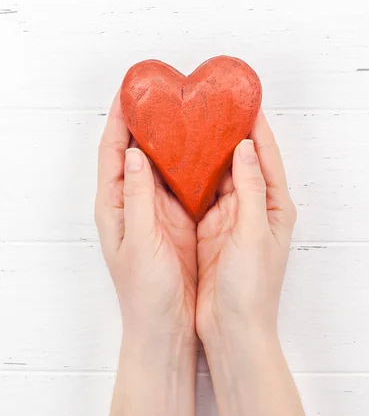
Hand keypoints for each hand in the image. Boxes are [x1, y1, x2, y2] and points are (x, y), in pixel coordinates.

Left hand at [95, 91, 196, 339]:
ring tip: (190, 110)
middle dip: (149, 119)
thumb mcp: (139, 242)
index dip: (119, 118)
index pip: (112, 150)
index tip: (131, 89)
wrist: (167, 326)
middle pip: (138, 148)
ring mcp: (158, 206)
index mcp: (115, 204)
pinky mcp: (180, 215)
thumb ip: (137, 198)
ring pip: (164, 161)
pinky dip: (194, 161)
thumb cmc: (145, 291)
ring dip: (174, 137)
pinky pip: (186, 180)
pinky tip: (208, 147)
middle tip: (166, 91)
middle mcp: (134, 199)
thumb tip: (135, 154)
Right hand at [196, 110, 309, 415]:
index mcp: (274, 204)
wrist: (232, 331)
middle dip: (224, 131)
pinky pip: (200, 192)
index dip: (253, 124)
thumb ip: (251, 189)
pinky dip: (190, 174)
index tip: (239, 97)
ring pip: (217, 173)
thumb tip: (244, 148)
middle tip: (205, 104)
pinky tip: (175, 159)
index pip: (265, 153)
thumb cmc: (251, 288)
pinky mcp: (210, 227)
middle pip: (240, 158)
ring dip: (204, 150)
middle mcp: (254, 205)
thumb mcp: (255, 234)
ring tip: (187, 123)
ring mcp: (230, 216)